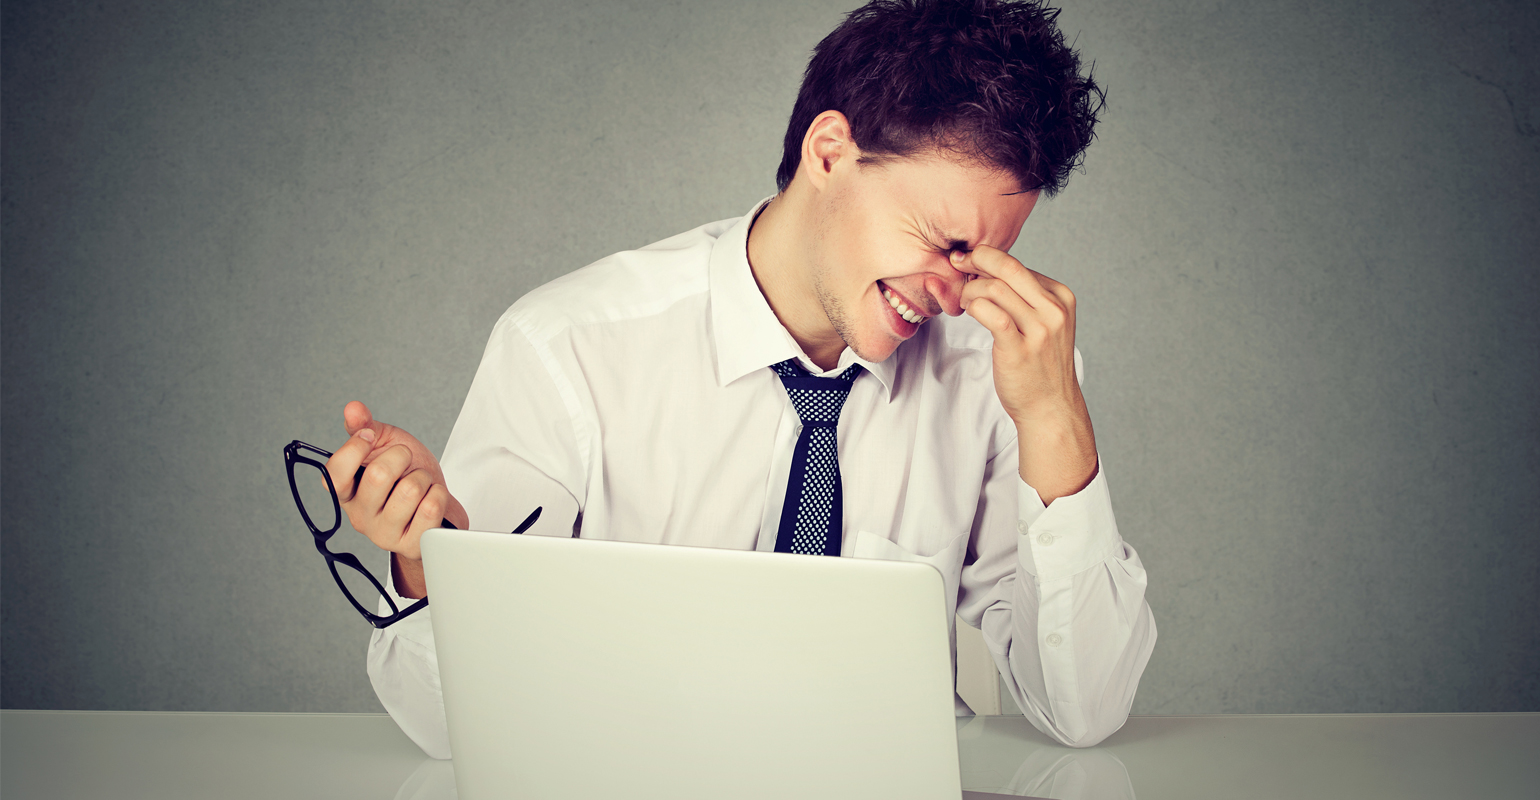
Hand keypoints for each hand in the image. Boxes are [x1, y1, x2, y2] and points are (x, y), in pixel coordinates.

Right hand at [324, 401, 466, 596]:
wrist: (439, 507)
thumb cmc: (408, 475)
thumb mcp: (386, 445)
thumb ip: (366, 426)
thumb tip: (352, 409)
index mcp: (346, 491)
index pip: (335, 470)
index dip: (356, 447)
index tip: (371, 437)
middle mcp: (359, 516)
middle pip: (379, 475)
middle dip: (402, 457)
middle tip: (406, 463)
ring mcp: (383, 534)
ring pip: (410, 490)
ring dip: (423, 478)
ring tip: (420, 484)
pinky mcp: (410, 546)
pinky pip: (431, 508)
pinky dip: (439, 494)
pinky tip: (432, 499)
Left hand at [954, 246, 1097, 500]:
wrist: (1050, 407)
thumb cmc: (1040, 365)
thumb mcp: (1044, 323)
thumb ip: (1025, 298)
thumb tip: (988, 270)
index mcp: (1061, 297)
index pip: (1020, 265)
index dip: (990, 259)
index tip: (970, 261)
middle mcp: (1054, 310)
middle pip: (1009, 267)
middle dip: (977, 259)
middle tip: (958, 263)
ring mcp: (1039, 330)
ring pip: (995, 288)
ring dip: (971, 289)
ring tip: (964, 300)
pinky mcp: (1019, 348)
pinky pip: (990, 313)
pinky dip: (973, 306)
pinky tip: (968, 311)